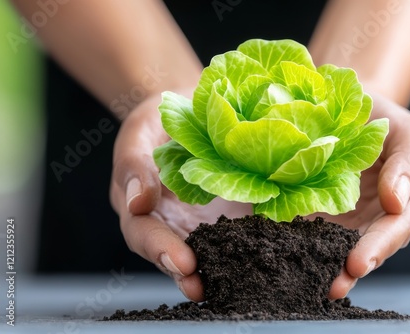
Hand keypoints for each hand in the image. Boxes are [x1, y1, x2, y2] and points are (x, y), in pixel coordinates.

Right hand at [110, 92, 251, 301]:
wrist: (191, 110)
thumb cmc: (159, 118)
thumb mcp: (140, 131)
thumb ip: (134, 164)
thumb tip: (138, 202)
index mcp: (141, 204)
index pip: (143, 232)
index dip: (160, 249)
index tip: (182, 262)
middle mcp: (171, 221)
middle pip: (173, 254)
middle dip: (187, 273)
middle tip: (202, 287)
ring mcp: (201, 221)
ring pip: (207, 251)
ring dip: (220, 269)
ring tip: (240, 283)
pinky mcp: (228, 215)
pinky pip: (238, 233)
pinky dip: (254, 245)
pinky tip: (275, 251)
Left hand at [310, 92, 409, 299]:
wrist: (343, 106)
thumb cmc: (379, 115)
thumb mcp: (403, 129)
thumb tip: (396, 202)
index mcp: (406, 197)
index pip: (395, 228)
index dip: (377, 247)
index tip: (357, 263)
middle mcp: (377, 213)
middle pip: (367, 246)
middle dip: (350, 268)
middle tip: (333, 286)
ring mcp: (348, 213)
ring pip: (339, 244)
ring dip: (326, 264)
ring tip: (310, 282)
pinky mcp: (322, 208)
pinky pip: (313, 227)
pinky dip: (302, 242)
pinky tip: (286, 252)